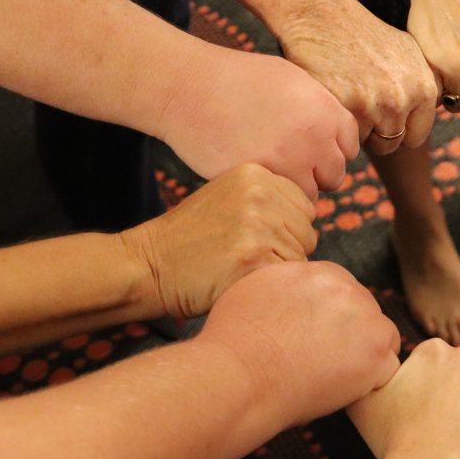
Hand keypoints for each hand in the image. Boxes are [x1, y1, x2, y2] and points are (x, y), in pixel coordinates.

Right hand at [120, 164, 317, 317]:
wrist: (148, 264)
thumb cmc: (191, 238)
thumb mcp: (229, 197)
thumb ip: (270, 198)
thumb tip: (312, 217)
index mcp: (256, 174)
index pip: (305, 207)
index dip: (285, 229)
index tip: (255, 238)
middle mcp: (260, 194)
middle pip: (307, 232)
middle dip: (286, 249)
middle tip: (246, 255)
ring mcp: (258, 226)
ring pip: (301, 256)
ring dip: (278, 269)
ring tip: (240, 266)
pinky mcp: (254, 258)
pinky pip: (288, 277)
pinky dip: (271, 285)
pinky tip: (240, 279)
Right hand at [162, 48, 359, 199]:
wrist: (187, 86)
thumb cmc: (235, 78)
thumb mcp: (291, 80)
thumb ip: (319, 108)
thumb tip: (336, 135)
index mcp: (325, 110)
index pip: (350, 145)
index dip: (331, 149)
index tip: (312, 149)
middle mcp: (314, 138)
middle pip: (335, 175)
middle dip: (316, 172)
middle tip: (289, 162)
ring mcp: (288, 163)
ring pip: (309, 195)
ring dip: (293, 188)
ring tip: (268, 169)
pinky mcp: (262, 182)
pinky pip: (280, 202)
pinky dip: (270, 196)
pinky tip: (254, 177)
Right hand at [199, 261, 401, 424]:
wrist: (238, 375)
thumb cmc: (235, 341)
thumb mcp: (255, 289)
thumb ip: (287, 285)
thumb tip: (295, 294)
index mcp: (320, 272)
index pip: (343, 292)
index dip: (332, 318)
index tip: (317, 338)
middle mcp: (347, 289)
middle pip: (364, 311)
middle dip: (351, 334)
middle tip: (325, 360)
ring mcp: (366, 319)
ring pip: (381, 337)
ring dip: (365, 355)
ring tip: (333, 376)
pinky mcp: (375, 353)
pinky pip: (387, 368)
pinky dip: (370, 381)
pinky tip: (344, 390)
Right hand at [280, 0, 439, 154]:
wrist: (321, 15)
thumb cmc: (362, 35)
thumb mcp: (407, 53)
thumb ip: (421, 87)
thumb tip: (437, 110)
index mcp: (424, 88)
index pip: (415, 136)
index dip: (396, 129)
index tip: (382, 113)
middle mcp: (404, 99)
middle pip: (391, 143)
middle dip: (375, 131)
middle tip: (360, 104)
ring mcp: (374, 105)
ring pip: (367, 142)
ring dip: (356, 128)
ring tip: (347, 96)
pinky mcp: (345, 107)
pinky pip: (345, 136)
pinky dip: (337, 123)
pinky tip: (334, 97)